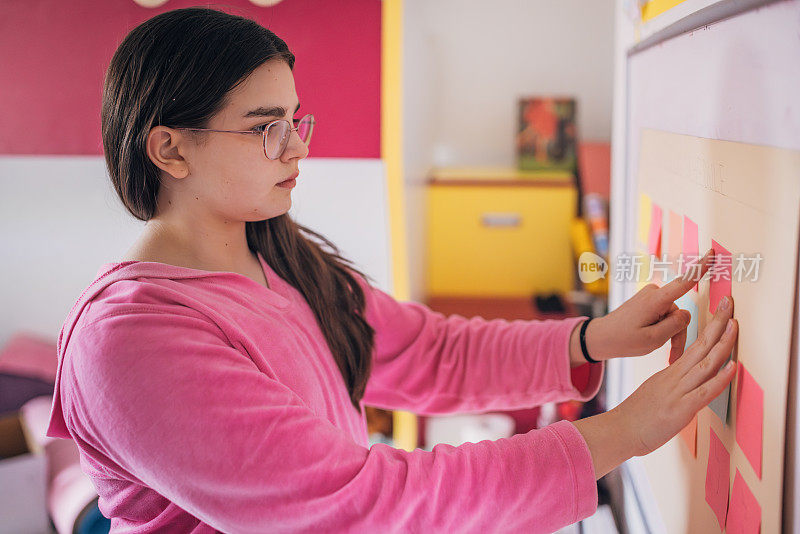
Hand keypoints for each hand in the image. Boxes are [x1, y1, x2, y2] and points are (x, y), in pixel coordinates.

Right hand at [573, 293, 736, 477]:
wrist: (619, 430)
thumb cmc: (636, 417)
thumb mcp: (655, 393)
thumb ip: (672, 385)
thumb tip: (686, 384)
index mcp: (671, 373)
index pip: (696, 345)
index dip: (711, 327)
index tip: (722, 311)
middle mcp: (675, 377)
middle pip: (701, 346)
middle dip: (719, 323)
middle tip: (729, 302)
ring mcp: (678, 392)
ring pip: (705, 363)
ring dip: (723, 343)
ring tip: (735, 325)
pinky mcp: (681, 409)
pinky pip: (704, 391)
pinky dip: (720, 378)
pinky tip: (732, 367)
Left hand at [579, 248, 714, 362]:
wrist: (600, 338)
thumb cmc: (623, 340)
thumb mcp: (653, 339)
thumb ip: (675, 326)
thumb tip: (687, 313)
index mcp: (655, 300)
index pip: (683, 282)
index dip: (700, 268)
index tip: (712, 253)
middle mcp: (654, 293)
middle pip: (679, 314)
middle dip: (677, 334)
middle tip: (671, 355)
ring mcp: (651, 297)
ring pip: (673, 318)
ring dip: (670, 335)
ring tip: (663, 353)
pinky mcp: (649, 302)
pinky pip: (664, 316)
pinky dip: (663, 330)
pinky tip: (655, 342)